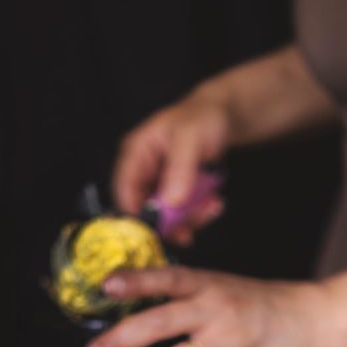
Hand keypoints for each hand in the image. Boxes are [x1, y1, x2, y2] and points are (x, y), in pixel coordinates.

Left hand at [80, 266, 330, 346]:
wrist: (317, 322)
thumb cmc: (269, 306)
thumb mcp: (228, 288)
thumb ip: (192, 299)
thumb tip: (146, 314)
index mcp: (209, 283)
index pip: (166, 278)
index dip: (136, 281)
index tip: (106, 285)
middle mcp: (214, 309)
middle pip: (158, 323)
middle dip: (119, 341)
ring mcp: (224, 341)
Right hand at [112, 93, 229, 244]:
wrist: (222, 117)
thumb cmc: (202, 118)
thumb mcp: (190, 138)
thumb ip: (180, 169)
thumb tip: (170, 203)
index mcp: (135, 153)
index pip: (124, 190)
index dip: (136, 214)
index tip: (159, 229)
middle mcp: (142, 172)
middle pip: (144, 209)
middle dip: (170, 221)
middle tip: (194, 221)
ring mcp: (158, 185)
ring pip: (164, 217)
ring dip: (188, 219)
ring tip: (211, 207)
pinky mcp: (173, 193)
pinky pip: (180, 214)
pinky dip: (197, 215)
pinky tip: (213, 204)